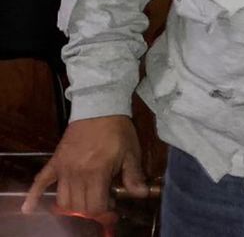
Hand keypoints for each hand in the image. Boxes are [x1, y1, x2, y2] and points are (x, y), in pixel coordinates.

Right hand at [22, 115, 148, 216]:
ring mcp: (63, 168)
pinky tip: (28, 209)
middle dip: (91, 208)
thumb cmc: (118, 130)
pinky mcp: (55, 161)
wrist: (100, 106)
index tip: (112, 202)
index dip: (105, 210)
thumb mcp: (131, 151)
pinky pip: (40, 180)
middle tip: (101, 198)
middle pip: (78, 206)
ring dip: (73, 205)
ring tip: (84, 197)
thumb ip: (134, 175)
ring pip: (62, 200)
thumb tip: (141, 194)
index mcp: (97, 172)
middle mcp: (77, 174)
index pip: (95, 206)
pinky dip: (34, 195)